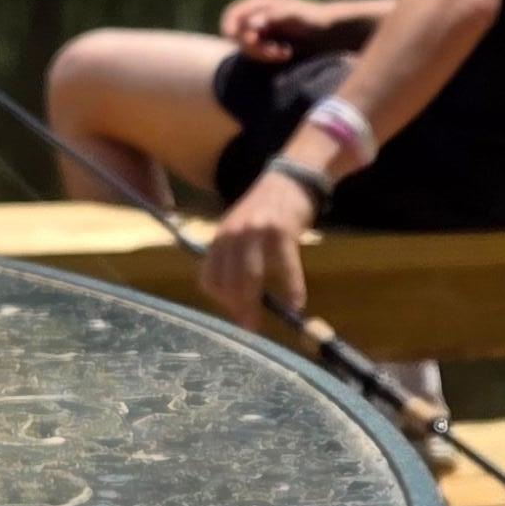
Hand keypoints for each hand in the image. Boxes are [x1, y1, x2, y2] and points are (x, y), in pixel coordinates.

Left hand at [202, 166, 315, 327]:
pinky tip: (296, 303)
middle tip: (249, 327)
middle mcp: (232, 234)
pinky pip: (285, 267)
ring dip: (255, 304)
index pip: (208, 277)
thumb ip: (235, 258)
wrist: (289, 178)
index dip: (220, 299)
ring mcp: (255, 232)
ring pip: (249, 276)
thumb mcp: (241, 230)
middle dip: (237, 308)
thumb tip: (239, 300)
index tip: (234, 313)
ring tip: (262, 322)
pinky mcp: (280, 231)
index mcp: (220, 237)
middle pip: (228, 280)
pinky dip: (291, 288)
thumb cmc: (266, 211)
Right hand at [218, 0, 342, 62]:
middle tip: (274, 51)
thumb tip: (250, 25)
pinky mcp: (266, 44)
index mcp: (259, 2)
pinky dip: (268, 57)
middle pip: (236, 35)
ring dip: (262, 54)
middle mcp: (256, 15)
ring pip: (245, 47)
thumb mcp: (295, 15)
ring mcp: (260, 30)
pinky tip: (285, 54)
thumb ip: (272, 17)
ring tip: (284, 52)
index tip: (237, 40)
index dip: (229, 28)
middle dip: (252, 46)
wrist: (330, 31)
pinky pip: (257, 55)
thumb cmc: (314, 18)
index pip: (232, 15)